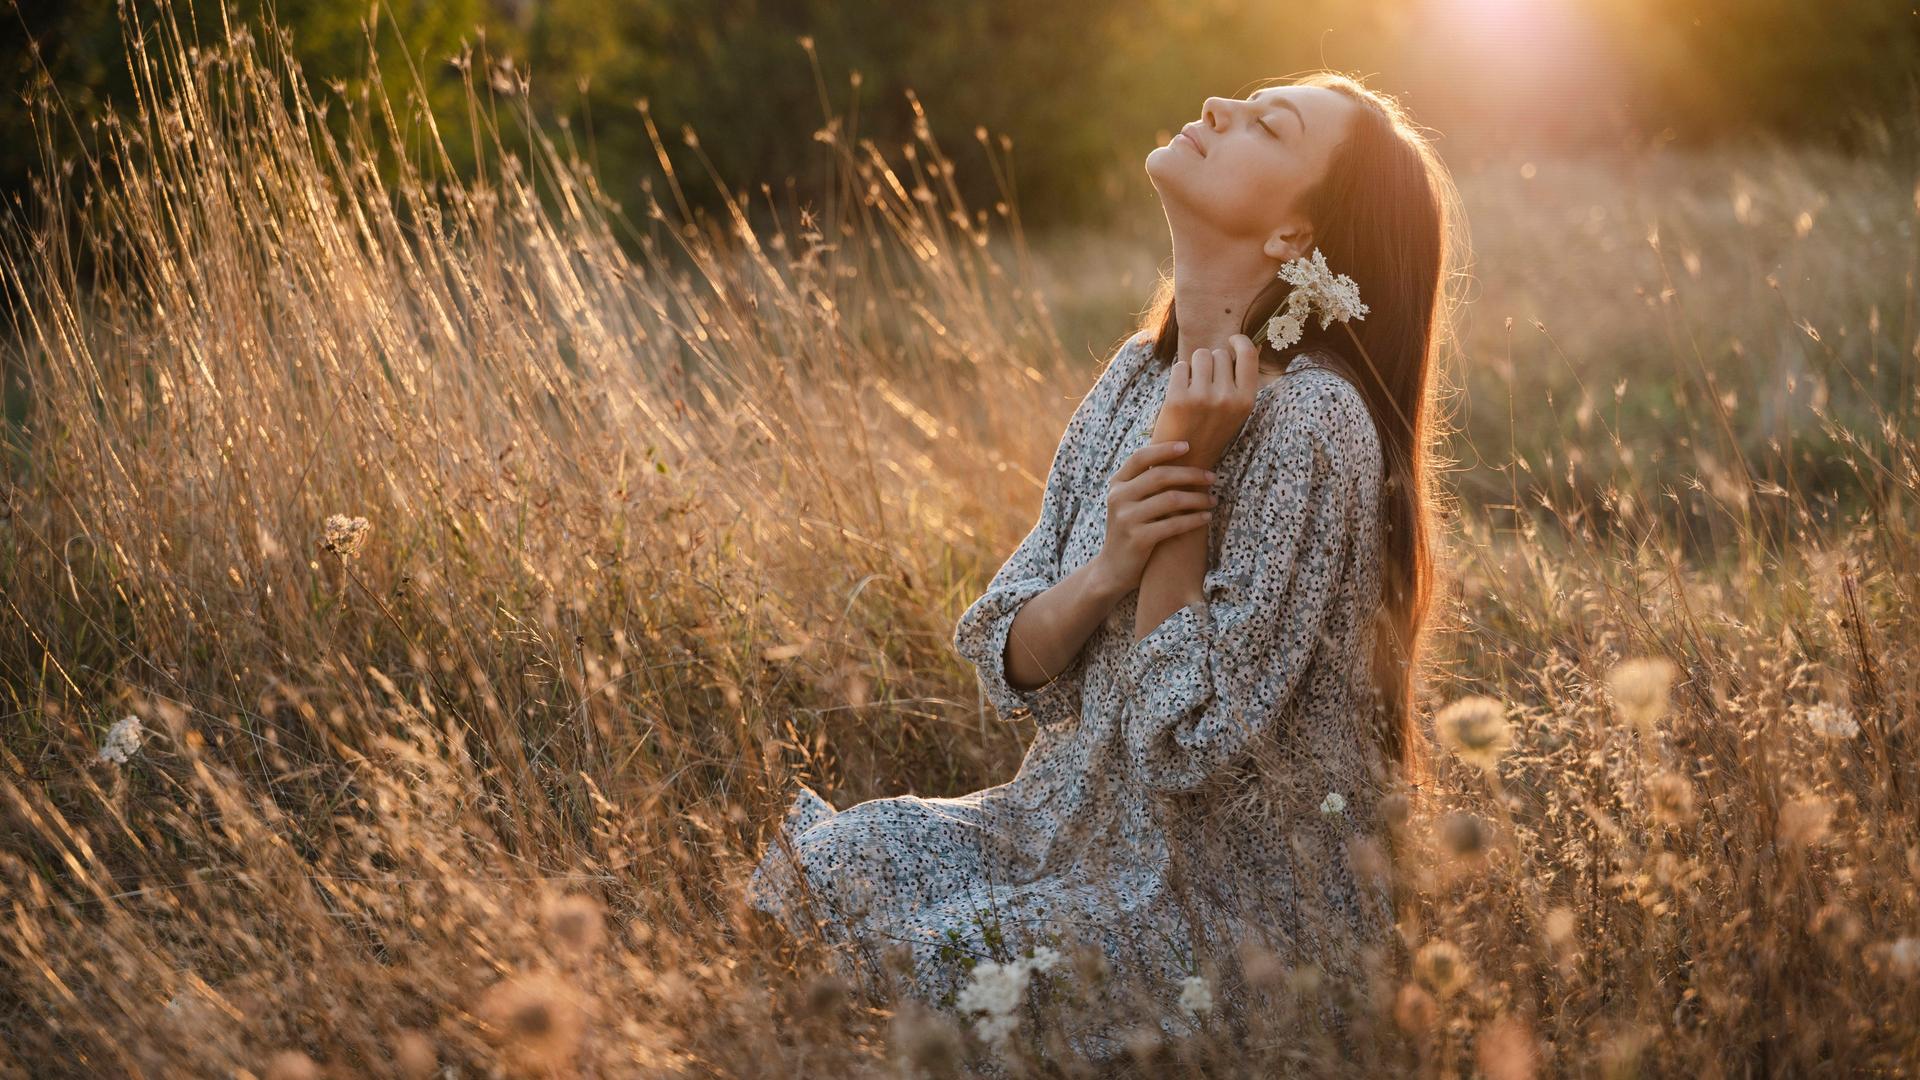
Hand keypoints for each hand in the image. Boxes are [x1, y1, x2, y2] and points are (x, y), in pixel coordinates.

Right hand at [1092, 439, 1218, 593]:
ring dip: (1197, 498)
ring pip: (1171, 499)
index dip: (1164, 449)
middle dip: (1190, 474)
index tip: (1188, 446)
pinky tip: (1206, 518)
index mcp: (1117, 484)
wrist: (1113, 569)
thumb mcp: (1129, 503)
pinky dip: (1194, 519)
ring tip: (1212, 500)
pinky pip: (1173, 524)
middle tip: (1212, 477)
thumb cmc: (1130, 531)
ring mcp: (1126, 518)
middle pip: (1160, 476)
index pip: (1140, 457)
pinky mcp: (1138, 538)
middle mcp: (1118, 498)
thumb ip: (1144, 483)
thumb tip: (1179, 458)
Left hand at [1149, 333, 1261, 467]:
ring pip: (1200, 356)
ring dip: (1194, 366)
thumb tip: (1242, 344)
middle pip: (1219, 354)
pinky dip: (1178, 375)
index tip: (1231, 340)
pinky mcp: (1178, 399)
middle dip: (1211, 361)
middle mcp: (1227, 398)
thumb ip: (1238, 383)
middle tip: (1204, 383)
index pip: (1248, 355)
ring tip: (1192, 386)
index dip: (1239, 341)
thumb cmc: (1209, 433)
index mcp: (1246, 401)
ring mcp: (1203, 398)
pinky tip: (1179, 392)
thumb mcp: (1234, 412)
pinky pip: (1180, 367)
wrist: (1184, 464)